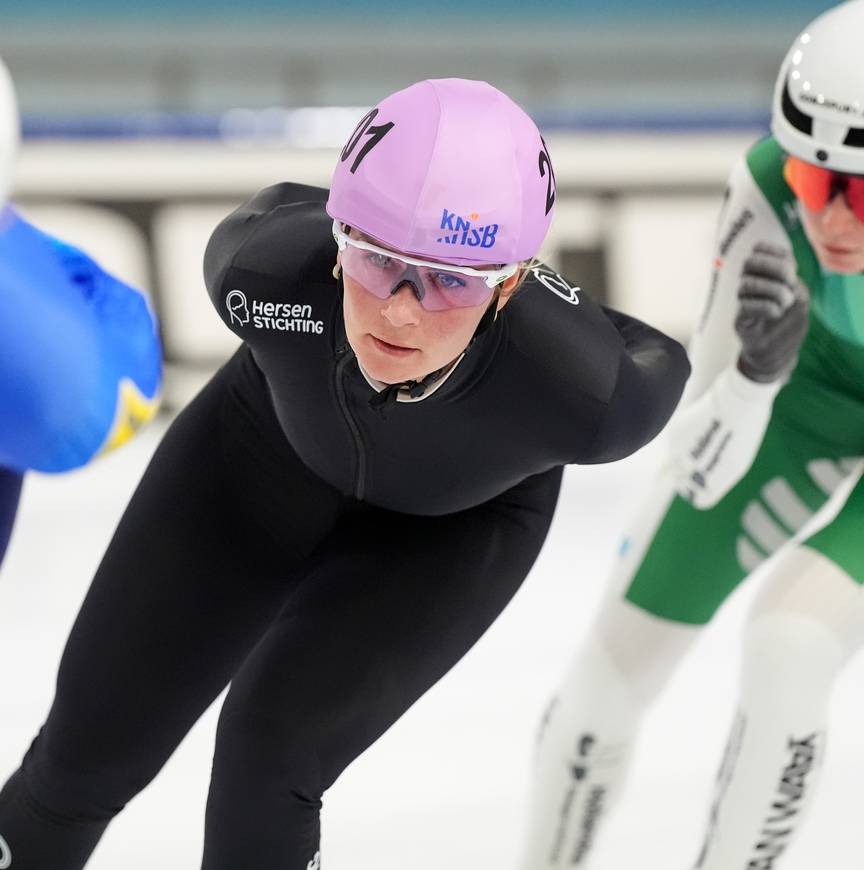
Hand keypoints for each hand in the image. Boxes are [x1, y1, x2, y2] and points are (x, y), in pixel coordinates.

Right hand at [735, 242, 809, 382]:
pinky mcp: (740, 319)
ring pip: (747, 284)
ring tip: (785, 303)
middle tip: (790, 282)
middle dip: (775, 269)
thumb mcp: (799, 295)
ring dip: (774, 291)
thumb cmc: (788, 320)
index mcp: (762, 273)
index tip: (791, 270)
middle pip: (750, 262)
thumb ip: (791, 281)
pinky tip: (777, 313)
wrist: (776, 351)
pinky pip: (745, 306)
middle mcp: (749, 283)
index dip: (775, 254)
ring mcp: (742, 301)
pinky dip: (766, 307)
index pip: (759, 249)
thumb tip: (785, 273)